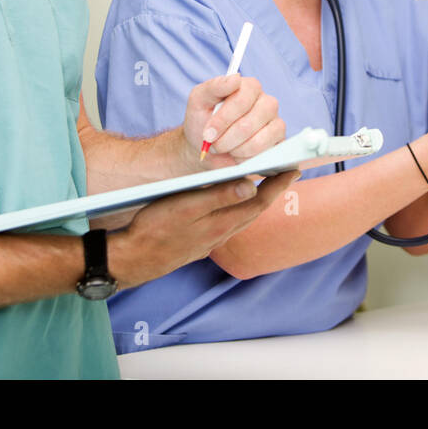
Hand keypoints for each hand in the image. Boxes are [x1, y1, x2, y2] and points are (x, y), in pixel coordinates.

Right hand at [108, 170, 300, 288]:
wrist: (133, 258)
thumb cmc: (154, 229)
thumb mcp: (186, 206)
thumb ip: (219, 197)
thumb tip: (251, 187)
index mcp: (221, 223)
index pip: (258, 202)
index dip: (277, 185)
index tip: (293, 169)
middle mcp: (221, 234)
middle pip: (254, 211)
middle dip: (272, 192)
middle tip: (286, 174)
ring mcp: (210, 241)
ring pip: (241, 219)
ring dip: (256, 202)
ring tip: (266, 186)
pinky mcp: (200, 243)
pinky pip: (228, 224)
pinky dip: (238, 211)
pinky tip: (232, 205)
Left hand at [181, 74, 284, 166]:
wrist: (208, 148)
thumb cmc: (203, 121)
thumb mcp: (198, 101)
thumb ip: (214, 86)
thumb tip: (235, 78)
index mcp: (249, 87)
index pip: (242, 99)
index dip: (223, 119)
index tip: (208, 134)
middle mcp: (267, 102)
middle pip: (248, 123)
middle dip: (226, 139)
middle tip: (214, 144)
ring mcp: (276, 122)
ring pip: (257, 141)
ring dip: (234, 149)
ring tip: (225, 147)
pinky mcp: (278, 142)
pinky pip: (264, 153)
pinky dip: (245, 158)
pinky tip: (238, 153)